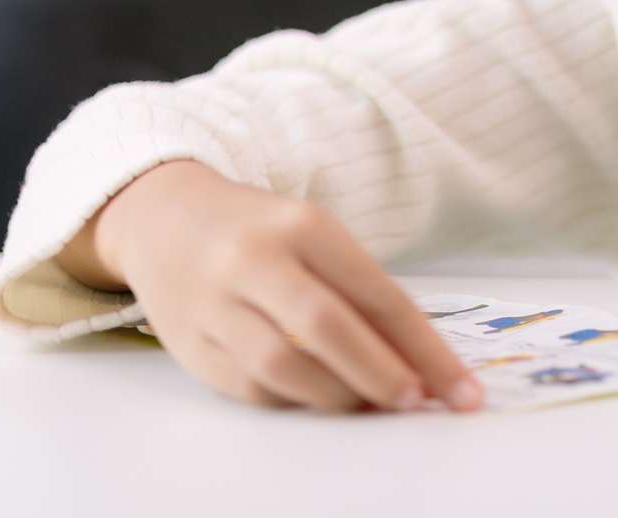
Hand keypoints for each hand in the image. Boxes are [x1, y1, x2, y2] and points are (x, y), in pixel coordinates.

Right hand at [60, 160, 483, 412]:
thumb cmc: (257, 229)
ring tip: (365, 403)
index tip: (457, 387)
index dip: (423, 347)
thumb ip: (360, 291)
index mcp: (302, 225)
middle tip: (414, 402)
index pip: (376, 292)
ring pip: (283, 367)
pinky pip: (251, 388)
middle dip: (381, 374)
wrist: (159, 215)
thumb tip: (417, 361)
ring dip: (336, 396)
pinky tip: (317, 397)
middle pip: (327, 327)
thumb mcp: (312, 234)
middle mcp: (255, 259)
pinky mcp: (191, 343)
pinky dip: (293, 401)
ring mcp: (216, 303)